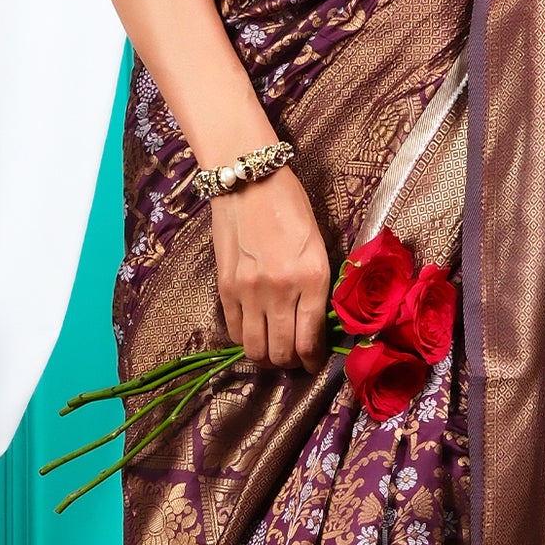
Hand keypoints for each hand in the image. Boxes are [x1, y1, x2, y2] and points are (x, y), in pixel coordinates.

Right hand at [211, 166, 332, 369]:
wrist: (249, 181)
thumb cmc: (291, 207)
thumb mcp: (318, 246)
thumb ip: (318, 287)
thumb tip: (315, 324)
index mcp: (312, 278)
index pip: (310, 340)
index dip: (313, 360)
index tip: (314, 362)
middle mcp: (281, 291)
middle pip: (282, 352)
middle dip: (291, 363)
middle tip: (295, 358)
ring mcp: (249, 291)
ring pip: (255, 349)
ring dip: (266, 357)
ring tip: (273, 350)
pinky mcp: (225, 287)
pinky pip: (234, 331)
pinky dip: (245, 340)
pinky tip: (253, 333)